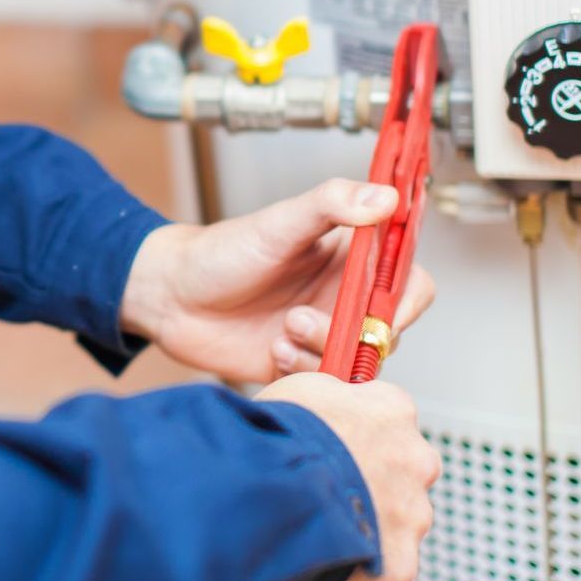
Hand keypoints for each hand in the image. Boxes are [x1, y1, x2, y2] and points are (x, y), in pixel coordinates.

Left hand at [119, 179, 435, 384]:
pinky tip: (273, 350)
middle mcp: (343, 298)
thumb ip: (332, 203)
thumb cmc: (221, 252)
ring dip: (323, 351)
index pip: (410, 282)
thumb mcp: (278, 221)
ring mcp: (324, 334)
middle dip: (356, 334)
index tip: (378, 309)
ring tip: (283, 330)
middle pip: (387, 330)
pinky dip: (304, 371)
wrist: (170, 296)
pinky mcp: (302, 365)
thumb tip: (385, 196)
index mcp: (349, 259)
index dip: (404, 300)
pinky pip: (326, 383)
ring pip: (358, 362)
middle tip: (306, 319)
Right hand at [256, 371, 439, 580]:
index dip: (354, 436)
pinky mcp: (400, 564)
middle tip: (319, 496)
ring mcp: (413, 514)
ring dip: (359, 534)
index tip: (331, 447)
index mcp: (393, 409)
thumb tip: (328, 400)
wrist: (281, 482)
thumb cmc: (284, 432)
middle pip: (396, 475)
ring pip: (390, 526)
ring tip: (310, 539)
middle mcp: (416, 458)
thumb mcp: (302, 388)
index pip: (386, 420)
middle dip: (365, 486)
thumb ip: (329, 394)